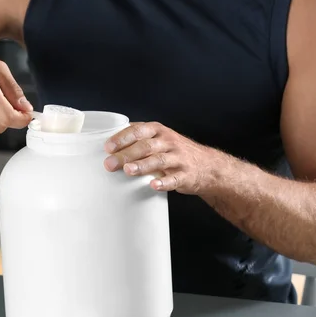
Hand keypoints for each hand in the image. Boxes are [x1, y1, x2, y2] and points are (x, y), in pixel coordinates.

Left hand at [103, 122, 225, 193]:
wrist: (207, 165)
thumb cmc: (175, 151)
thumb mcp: (159, 138)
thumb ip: (138, 139)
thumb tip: (109, 145)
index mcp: (158, 131)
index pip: (138, 131)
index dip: (122, 138)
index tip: (108, 147)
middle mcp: (168, 142)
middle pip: (145, 146)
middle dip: (126, 155)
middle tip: (110, 164)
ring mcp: (178, 158)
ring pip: (159, 160)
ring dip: (142, 165)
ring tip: (128, 171)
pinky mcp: (186, 175)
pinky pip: (174, 179)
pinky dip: (164, 183)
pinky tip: (153, 185)